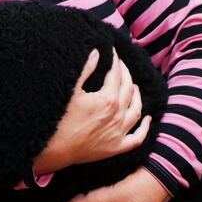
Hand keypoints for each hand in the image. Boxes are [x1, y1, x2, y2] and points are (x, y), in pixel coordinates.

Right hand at [33, 49, 150, 173]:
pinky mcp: (117, 147)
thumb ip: (86, 69)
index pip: (116, 74)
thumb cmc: (60, 119)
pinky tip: (146, 119)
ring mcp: (119, 133)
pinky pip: (137, 137)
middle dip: (126, 74)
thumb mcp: (71, 91)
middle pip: (129, 89)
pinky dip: (144, 127)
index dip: (115, 60)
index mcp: (108, 100)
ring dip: (137, 96)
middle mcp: (118, 115)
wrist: (55, 150)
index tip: (112, 51)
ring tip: (134, 87)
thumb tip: (97, 53)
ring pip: (136, 111)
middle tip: (120, 65)